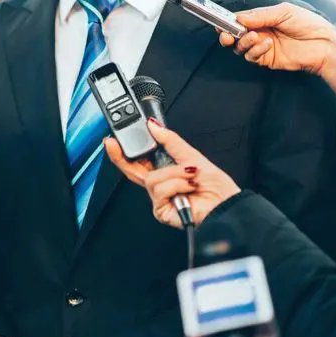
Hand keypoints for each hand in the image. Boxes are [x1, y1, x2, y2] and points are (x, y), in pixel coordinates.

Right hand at [105, 120, 239, 228]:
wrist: (224, 204)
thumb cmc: (214, 186)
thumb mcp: (190, 154)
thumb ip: (169, 140)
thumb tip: (153, 126)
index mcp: (163, 171)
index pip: (137, 162)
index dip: (121, 152)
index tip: (111, 141)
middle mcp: (158, 185)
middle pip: (131, 171)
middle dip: (121, 157)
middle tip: (114, 144)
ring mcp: (158, 198)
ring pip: (152, 179)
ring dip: (175, 173)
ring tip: (191, 175)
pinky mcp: (160, 210)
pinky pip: (161, 191)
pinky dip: (178, 185)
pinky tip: (188, 188)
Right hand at [219, 3, 335, 101]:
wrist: (323, 45)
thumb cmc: (309, 25)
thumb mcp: (284, 12)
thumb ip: (260, 15)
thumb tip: (239, 18)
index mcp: (263, 19)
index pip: (240, 20)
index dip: (229, 22)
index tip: (221, 23)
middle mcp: (260, 33)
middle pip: (235, 35)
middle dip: (228, 35)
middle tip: (227, 35)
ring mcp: (261, 47)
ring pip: (240, 48)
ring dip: (244, 42)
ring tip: (255, 37)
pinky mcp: (265, 59)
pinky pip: (251, 57)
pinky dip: (255, 51)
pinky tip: (267, 45)